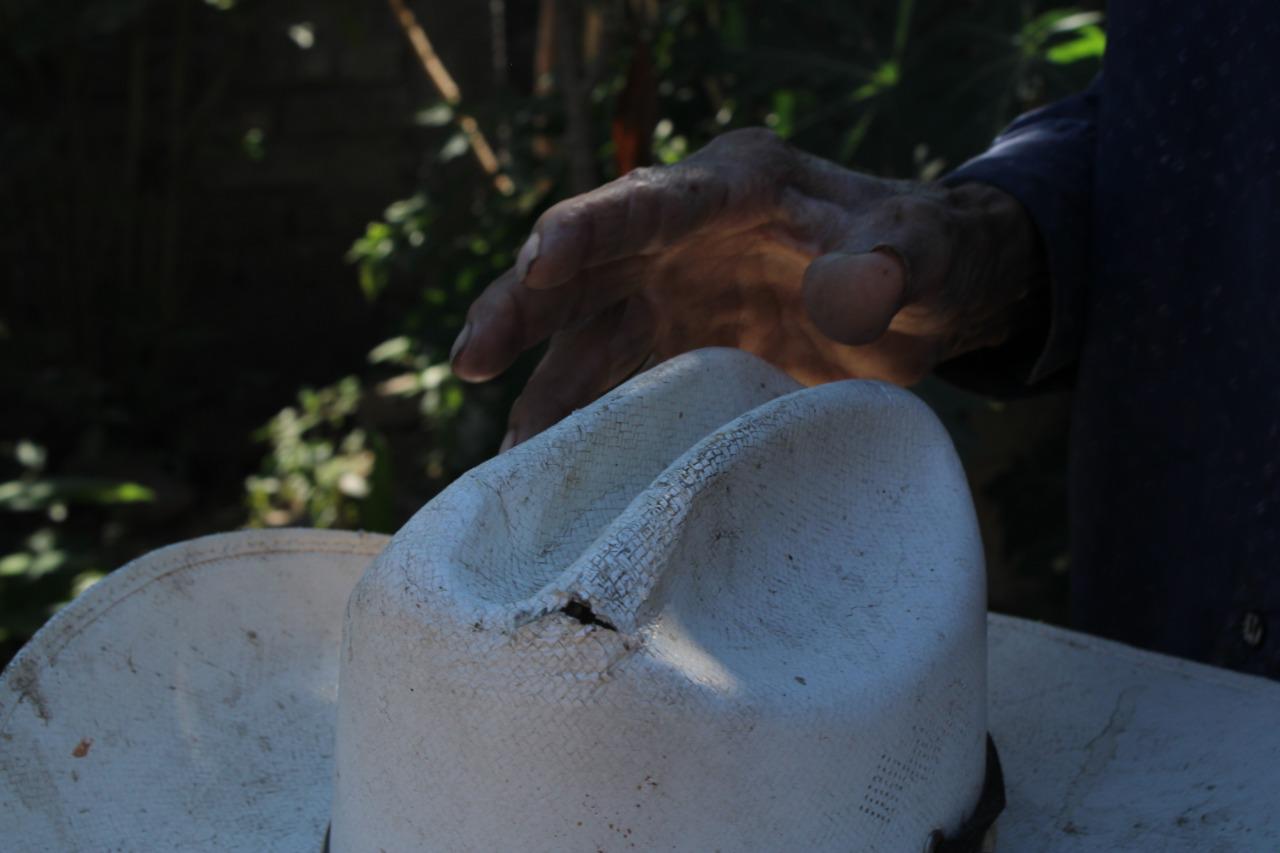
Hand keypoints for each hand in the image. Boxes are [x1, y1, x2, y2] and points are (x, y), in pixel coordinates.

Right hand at [450, 128, 1044, 449]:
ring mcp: (672, 299)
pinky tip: (553, 477)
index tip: (540, 261)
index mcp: (734, 187)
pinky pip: (614, 390)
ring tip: (510, 460)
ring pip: (585, 339)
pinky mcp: (676, 355)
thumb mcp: (924, 252)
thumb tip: (847, 297)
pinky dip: (583, 429)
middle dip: (522, 308)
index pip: (650, 200)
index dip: (591, 228)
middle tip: (472, 361)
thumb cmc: (922, 255)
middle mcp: (681, 239)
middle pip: (585, 267)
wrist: (924, 300)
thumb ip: (892, 264)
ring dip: (543, 394)